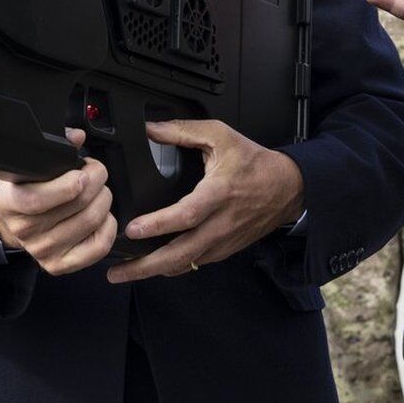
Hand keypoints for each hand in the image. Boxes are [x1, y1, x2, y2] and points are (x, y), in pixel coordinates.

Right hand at [0, 129, 115, 274]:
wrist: (11, 224)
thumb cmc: (25, 190)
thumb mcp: (28, 167)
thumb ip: (53, 148)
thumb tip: (77, 137)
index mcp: (8, 201)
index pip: (34, 199)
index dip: (65, 186)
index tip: (81, 172)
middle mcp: (23, 229)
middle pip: (75, 206)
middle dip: (96, 180)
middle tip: (96, 172)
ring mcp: (42, 250)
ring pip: (90, 221)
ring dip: (103, 199)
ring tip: (98, 190)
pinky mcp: (59, 265)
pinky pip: (98, 246)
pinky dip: (108, 226)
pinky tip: (102, 216)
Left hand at [105, 119, 304, 283]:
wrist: (287, 187)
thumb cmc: (254, 162)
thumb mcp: (221, 135)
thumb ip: (183, 131)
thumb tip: (151, 130)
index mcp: (218, 193)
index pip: (186, 215)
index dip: (158, 225)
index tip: (132, 229)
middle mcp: (220, 223)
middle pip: (180, 253)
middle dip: (146, 266)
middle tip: (116, 271)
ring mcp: (222, 240)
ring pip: (185, 264)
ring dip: (154, 271)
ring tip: (125, 273)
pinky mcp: (224, 250)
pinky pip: (194, 264)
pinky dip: (172, 267)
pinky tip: (153, 267)